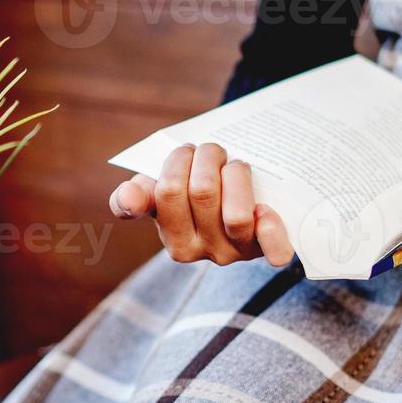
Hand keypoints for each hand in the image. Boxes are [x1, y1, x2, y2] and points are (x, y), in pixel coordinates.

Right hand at [109, 143, 294, 266]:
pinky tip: (266, 209)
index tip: (185, 151)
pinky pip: (274, 251)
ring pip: (236, 215)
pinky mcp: (267, 250)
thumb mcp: (161, 192)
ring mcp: (236, 252)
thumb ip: (138, 196)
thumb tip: (127, 196)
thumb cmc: (194, 193)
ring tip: (234, 165)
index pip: (167, 191)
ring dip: (237, 174)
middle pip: (202, 193)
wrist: (238, 200)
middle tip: (212, 150)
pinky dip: (272, 230)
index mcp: (173, 240)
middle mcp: (203, 252)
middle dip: (208, 157)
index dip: (178, 160)